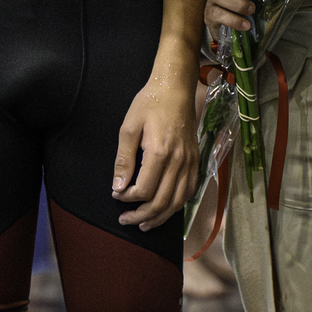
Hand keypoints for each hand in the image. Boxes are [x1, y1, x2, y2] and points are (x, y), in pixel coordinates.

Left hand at [112, 72, 198, 230]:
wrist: (176, 88)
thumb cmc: (150, 103)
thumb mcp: (129, 127)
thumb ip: (124, 159)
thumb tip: (118, 187)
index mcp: (160, 153)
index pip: (144, 190)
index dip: (128, 198)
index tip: (116, 196)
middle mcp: (178, 162)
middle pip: (162, 202)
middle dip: (142, 216)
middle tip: (126, 220)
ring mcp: (190, 162)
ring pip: (177, 202)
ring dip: (160, 217)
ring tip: (144, 224)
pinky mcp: (195, 160)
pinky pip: (189, 191)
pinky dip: (177, 205)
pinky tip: (166, 209)